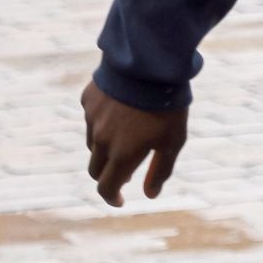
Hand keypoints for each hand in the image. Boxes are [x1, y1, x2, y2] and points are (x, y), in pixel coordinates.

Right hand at [81, 81, 187, 206]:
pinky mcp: (88, 100)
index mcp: (122, 154)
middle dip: (108, 174)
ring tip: (129, 131)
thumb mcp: (173, 140)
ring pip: (92, 143)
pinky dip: (103, 121)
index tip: (120, 199)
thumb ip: (160, 169)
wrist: (151, 63)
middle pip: (96, 169)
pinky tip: (121, 108)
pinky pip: (92, 117)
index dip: (112, 197)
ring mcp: (92, 119)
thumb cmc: (167, 105)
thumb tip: (150, 194)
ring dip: (106, 146)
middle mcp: (101, 140)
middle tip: (125, 169)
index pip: (106, 187)